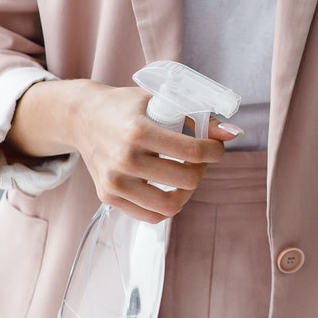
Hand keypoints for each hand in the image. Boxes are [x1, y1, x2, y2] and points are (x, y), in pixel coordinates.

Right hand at [8, 79, 237, 222]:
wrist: (82, 117)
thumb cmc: (127, 106)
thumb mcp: (161, 100)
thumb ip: (199, 117)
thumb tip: (234, 133)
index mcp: (138, 131)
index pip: (192, 152)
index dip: (214, 151)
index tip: (215, 147)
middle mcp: (124, 159)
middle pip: (186, 180)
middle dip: (202, 169)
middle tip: (198, 159)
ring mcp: (114, 181)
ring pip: (169, 206)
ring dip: (187, 192)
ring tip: (186, 176)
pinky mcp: (108, 196)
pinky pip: (149, 216)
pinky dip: (167, 206)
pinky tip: (169, 188)